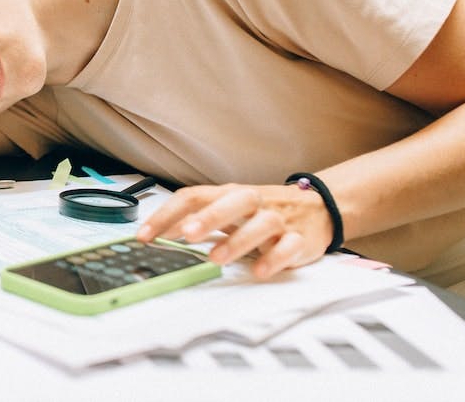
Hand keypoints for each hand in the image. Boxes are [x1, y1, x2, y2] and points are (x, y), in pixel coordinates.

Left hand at [135, 183, 333, 277]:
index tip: (146, 235)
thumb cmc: (262, 210)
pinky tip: (258, 271)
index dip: (168, 214)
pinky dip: (275, 259)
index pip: (195, 196)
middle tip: (186, 234)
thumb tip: (158, 231)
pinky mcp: (300, 240)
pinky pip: (289, 248)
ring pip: (262, 225)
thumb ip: (195, 218)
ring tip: (215, 258)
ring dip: (237, 242)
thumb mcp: (228, 209)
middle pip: (234, 202)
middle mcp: (254, 203)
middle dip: (208, 218)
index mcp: (230, 193)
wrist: (318, 207)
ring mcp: (279, 220)